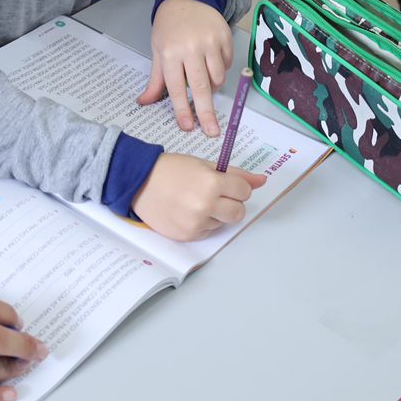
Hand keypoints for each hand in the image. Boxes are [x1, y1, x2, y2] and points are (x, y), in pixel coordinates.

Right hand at [130, 153, 267, 241]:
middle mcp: (205, 205)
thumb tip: (262, 180)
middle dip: (232, 203)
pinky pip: (207, 232)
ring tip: (195, 202)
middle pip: (238, 212)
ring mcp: (196, 223)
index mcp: (211, 183)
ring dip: (216, 214)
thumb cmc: (171, 169)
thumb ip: (235, 174)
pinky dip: (202, 223)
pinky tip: (187, 211)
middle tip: (215, 195)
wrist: (138, 182)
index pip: (244, 191)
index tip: (225, 184)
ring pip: (223, 223)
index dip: (236, 187)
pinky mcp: (187, 235)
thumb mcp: (204, 165)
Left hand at [138, 0, 233, 134]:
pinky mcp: (226, 36)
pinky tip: (211, 61)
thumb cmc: (169, 27)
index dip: (182, 109)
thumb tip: (145, 102)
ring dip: (213, 86)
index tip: (188, 127)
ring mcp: (211, 41)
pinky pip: (227, 64)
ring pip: (218, 77)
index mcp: (171, 53)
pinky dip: (221, 69)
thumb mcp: (158, 50)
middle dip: (206, 112)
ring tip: (204, 80)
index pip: (177, 87)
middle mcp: (192, 48)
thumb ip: (155, 80)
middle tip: (212, 131)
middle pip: (202, 87)